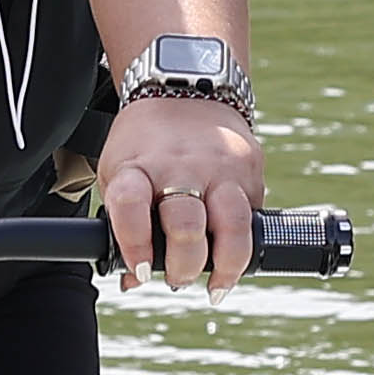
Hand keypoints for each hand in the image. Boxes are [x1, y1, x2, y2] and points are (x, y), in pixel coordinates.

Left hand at [95, 90, 260, 285]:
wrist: (185, 87)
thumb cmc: (146, 145)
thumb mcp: (120, 174)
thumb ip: (122, 226)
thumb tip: (133, 280)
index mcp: (138, 167)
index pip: (132, 206)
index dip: (136, 243)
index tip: (141, 268)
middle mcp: (179, 166)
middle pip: (186, 225)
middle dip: (184, 267)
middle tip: (178, 279)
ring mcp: (219, 166)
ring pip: (233, 225)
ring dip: (227, 266)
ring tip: (217, 286)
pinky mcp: (250, 167)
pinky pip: (253, 216)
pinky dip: (243, 243)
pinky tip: (231, 253)